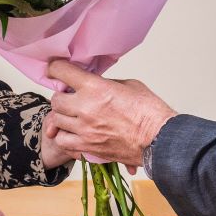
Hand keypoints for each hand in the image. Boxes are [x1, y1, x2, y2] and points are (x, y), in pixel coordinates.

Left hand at [45, 59, 176, 166]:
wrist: (159, 139)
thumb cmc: (149, 112)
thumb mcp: (128, 85)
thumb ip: (105, 83)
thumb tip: (93, 83)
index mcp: (95, 88)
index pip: (61, 71)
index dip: (56, 68)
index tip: (56, 69)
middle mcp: (85, 108)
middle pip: (55, 99)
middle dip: (62, 97)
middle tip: (71, 97)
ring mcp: (84, 130)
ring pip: (56, 121)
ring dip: (63, 117)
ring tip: (74, 117)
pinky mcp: (87, 147)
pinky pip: (63, 141)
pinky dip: (66, 136)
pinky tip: (76, 133)